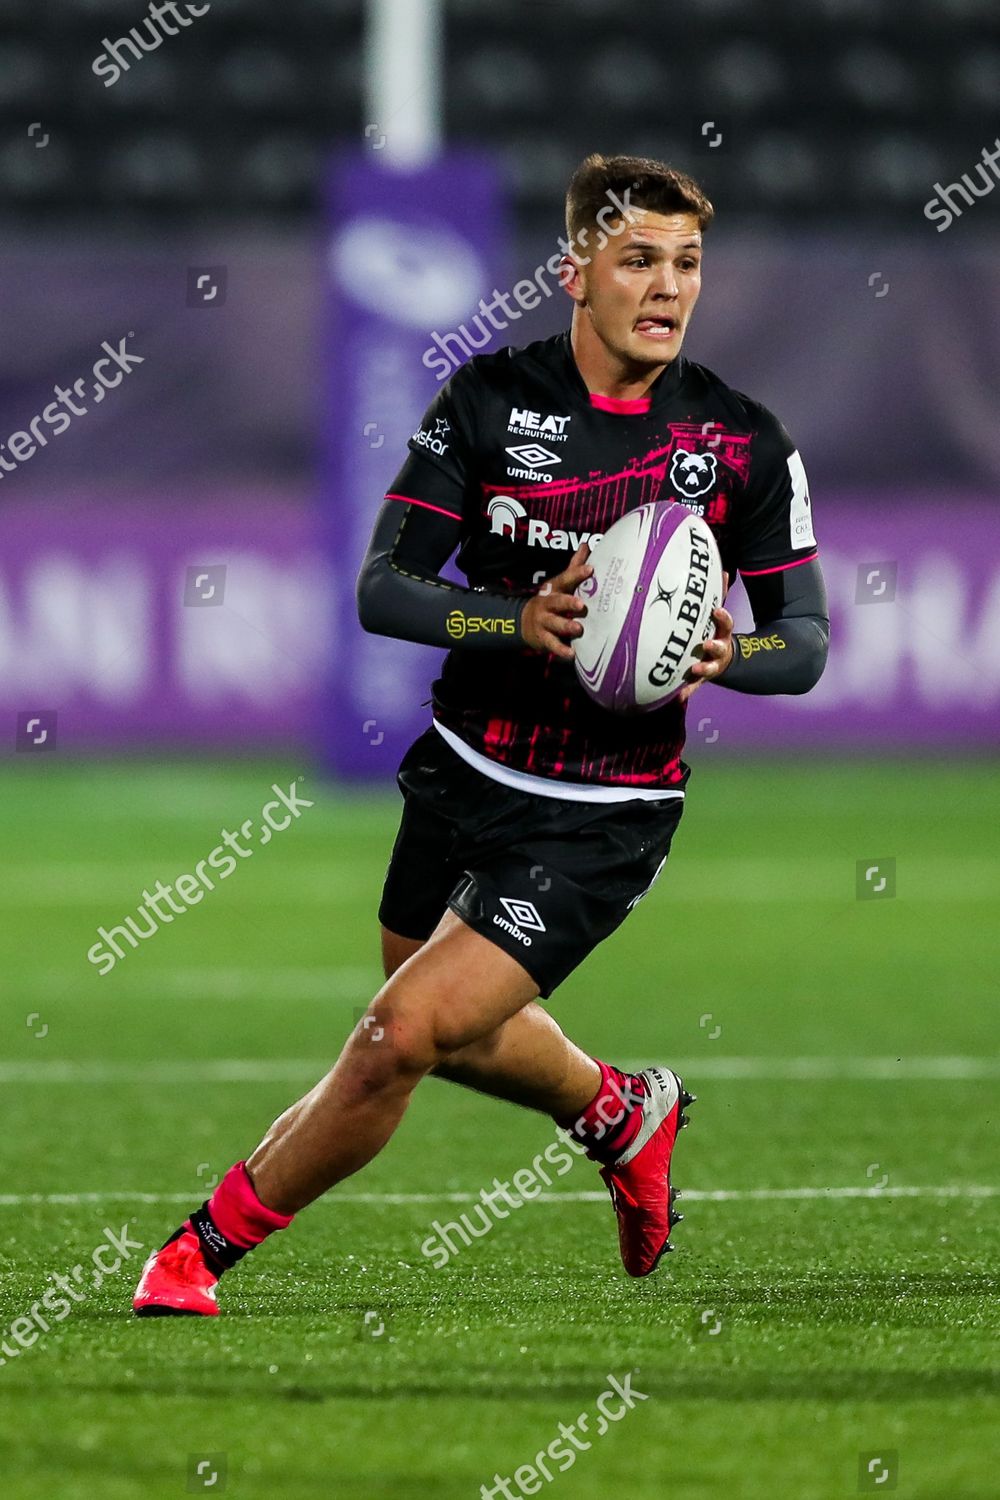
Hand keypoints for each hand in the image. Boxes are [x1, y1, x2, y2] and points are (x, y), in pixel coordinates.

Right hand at [520, 544, 592, 660]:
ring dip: (565, 626)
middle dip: (568, 603)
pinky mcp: (543, 639)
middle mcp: (547, 605)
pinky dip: (561, 650)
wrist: (523, 622)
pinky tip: (572, 654)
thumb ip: (573, 567)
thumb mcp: (559, 584)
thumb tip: (587, 545)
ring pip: (554, 624)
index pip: (565, 579)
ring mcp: (544, 622)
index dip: (577, 574)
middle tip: (581, 605)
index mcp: (553, 589)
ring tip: (578, 629)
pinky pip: (553, 645)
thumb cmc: (550, 601)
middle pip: (557, 602)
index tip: (590, 569)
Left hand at [677, 572, 733, 703]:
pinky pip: (693, 686)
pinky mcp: (702, 678)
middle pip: (719, 647)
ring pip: (709, 668)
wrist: (726, 660)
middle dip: (715, 646)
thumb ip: (720, 595)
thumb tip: (723, 570)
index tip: (717, 611)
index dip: (723, 617)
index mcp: (722, 633)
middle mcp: (719, 649)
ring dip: (703, 668)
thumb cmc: (715, 632)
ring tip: (694, 668)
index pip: (726, 623)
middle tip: (707, 644)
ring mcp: (712, 665)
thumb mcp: (719, 617)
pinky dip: (687, 691)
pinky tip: (678, 697)